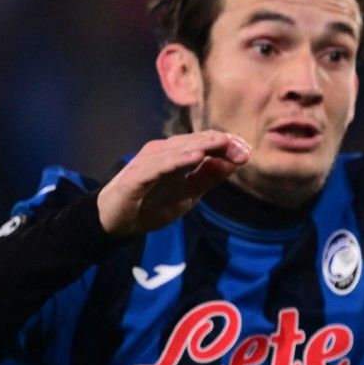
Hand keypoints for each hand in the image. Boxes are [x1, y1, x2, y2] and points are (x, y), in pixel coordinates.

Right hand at [97, 131, 249, 236]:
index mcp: (176, 155)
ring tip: (223, 144)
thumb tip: (234, 162)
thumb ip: (209, 177)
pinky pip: (159, 165)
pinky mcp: (136, 176)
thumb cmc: (152, 204)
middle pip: (195, 141)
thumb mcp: (189, 194)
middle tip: (243, 150)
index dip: (226, 144)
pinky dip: (177, 160)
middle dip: (221, 143)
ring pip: (179, 148)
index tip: (247, 152)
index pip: (205, 142)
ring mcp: (148, 162)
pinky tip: (195, 158)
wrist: (116, 223)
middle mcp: (162, 152)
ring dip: (203, 146)